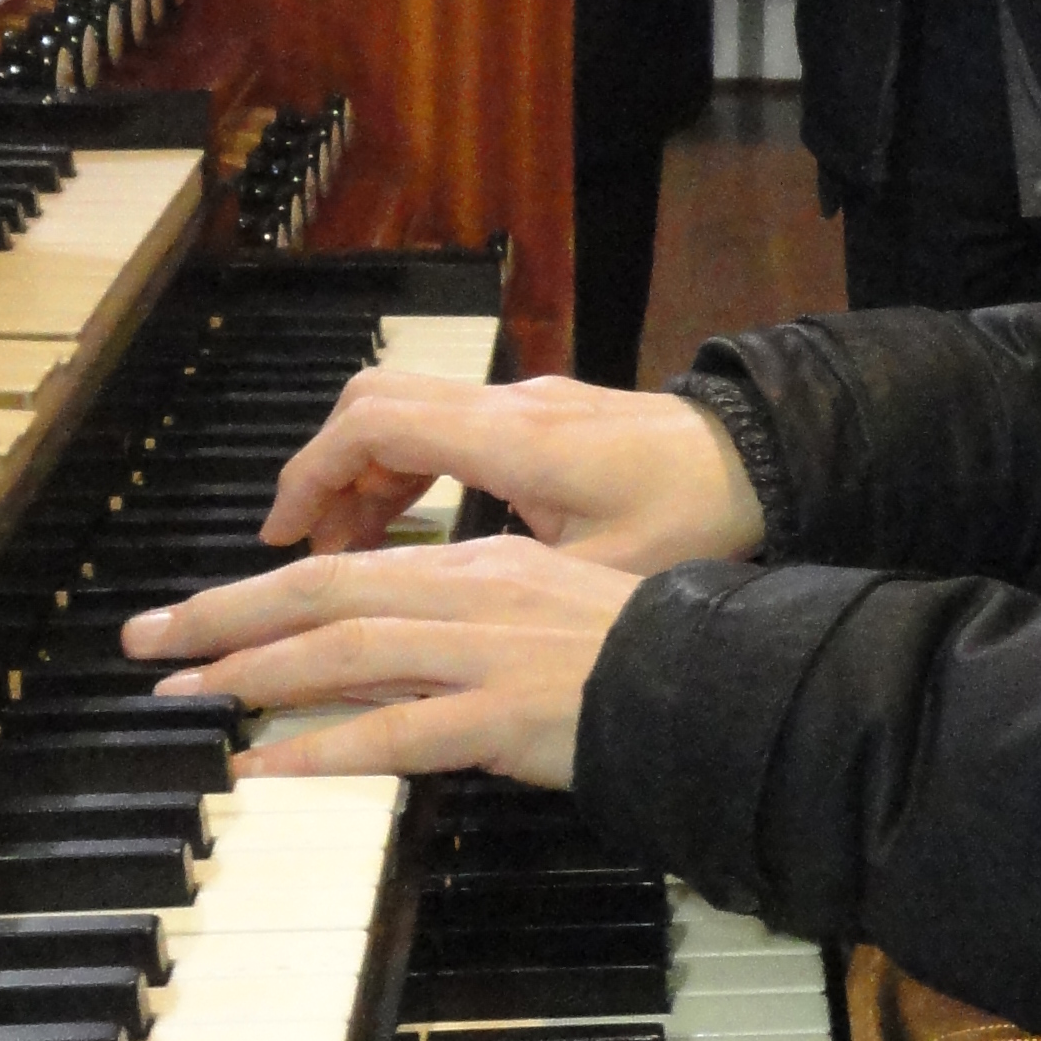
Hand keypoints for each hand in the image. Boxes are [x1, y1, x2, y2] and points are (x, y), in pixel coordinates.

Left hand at [122, 535, 632, 784]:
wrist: (708, 679)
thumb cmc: (635, 651)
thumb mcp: (539, 609)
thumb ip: (455, 627)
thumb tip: (373, 656)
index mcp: (477, 565)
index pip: (348, 571)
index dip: (259, 590)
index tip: (194, 615)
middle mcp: (468, 595)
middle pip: (322, 595)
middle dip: (223, 617)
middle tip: (147, 642)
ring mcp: (482, 654)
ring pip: (343, 652)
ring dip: (253, 673)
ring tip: (185, 697)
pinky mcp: (499, 714)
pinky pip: (393, 733)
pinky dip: (320, 747)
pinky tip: (265, 764)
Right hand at [256, 369, 765, 567]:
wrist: (762, 457)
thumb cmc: (696, 515)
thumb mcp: (605, 574)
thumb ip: (513, 597)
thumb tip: (439, 637)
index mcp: (514, 443)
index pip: (375, 429)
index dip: (313, 477)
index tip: (279, 535)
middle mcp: (508, 408)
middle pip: (371, 407)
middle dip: (320, 472)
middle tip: (293, 547)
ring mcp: (523, 403)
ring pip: (403, 412)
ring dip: (362, 475)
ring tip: (337, 554)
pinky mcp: (539, 415)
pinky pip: (442, 425)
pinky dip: (404, 471)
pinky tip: (399, 531)